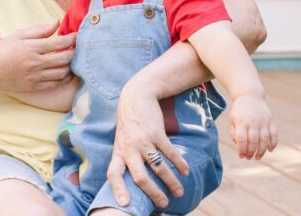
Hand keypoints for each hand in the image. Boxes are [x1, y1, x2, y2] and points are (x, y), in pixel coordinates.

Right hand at [0, 21, 76, 91]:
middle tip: (77, 48)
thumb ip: (39, 30)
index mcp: (31, 47)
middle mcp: (35, 62)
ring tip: (71, 59)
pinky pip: (55, 83)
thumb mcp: (18, 35)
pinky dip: (64, 78)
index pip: (59, 42)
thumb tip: (56, 22)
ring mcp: (35, 76)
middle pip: (64, 58)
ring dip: (70, 65)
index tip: (77, 36)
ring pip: (62, 72)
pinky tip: (66, 72)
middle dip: (74, 52)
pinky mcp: (34, 86)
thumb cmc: (1, 51)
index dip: (72, 39)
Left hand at [107, 82, 188, 207]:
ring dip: (170, 182)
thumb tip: (135, 181)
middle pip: (140, 177)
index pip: (114, 174)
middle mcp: (129, 149)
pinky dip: (179, 164)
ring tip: (179, 192)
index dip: (118, 189)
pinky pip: (169, 153)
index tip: (125, 204)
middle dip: (153, 193)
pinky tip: (186, 171)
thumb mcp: (121, 141)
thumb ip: (126, 158)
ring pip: (158, 167)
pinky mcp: (156, 133)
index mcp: (118, 152)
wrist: (135, 97)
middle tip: (164, 203)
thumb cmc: (129, 123)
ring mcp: (143, 141)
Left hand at [228, 94, 276, 159]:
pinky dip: (273, 143)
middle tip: (249, 158)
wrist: (249, 96)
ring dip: (262, 150)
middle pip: (253, 140)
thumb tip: (239, 145)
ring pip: (264, 139)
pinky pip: (274, 134)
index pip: (241, 139)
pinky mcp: (270, 120)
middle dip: (251, 152)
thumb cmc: (239, 111)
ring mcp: (263, 121)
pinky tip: (270, 150)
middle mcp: (253, 122)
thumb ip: (234, 133)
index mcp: (241, 122)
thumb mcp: (232, 120)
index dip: (241, 149)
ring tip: (258, 157)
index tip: (241, 156)